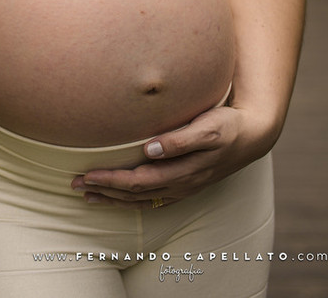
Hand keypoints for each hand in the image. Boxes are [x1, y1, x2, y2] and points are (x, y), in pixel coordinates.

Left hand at [69, 104, 276, 209]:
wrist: (252, 136)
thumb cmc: (226, 126)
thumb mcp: (208, 128)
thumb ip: (180, 139)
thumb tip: (151, 148)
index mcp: (184, 170)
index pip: (139, 181)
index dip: (111, 180)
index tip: (87, 174)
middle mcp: (181, 183)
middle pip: (134, 193)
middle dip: (104, 189)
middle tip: (74, 183)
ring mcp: (183, 188)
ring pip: (141, 199)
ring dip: (112, 198)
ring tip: (86, 194)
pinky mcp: (184, 186)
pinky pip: (151, 200)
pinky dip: (129, 201)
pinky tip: (114, 198)